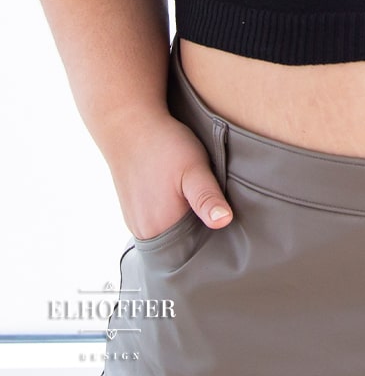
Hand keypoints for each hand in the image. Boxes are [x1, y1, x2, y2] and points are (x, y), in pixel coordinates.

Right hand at [107, 111, 232, 240]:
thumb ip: (207, 197)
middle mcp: (144, 232)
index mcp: (161, 228)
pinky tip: (176, 193)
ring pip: (169, 232)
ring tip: (193, 198)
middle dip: (198, 230)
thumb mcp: (194, 168)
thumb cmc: (165, 145)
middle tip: (211, 204)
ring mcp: (135, 222)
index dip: (211, 236)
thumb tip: (223, 222)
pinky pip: (157, 222)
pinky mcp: (132, 210)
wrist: (129, 125)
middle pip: (181, 243)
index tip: (222, 219)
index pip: (194, 250)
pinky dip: (169, 213)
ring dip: (184, 220)